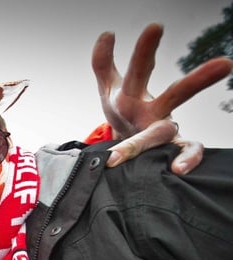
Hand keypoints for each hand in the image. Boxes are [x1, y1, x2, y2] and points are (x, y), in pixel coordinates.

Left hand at [92, 22, 232, 173]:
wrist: (128, 146)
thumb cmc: (123, 113)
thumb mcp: (110, 88)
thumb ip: (104, 63)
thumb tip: (108, 33)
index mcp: (135, 95)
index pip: (141, 70)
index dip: (146, 50)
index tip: (156, 25)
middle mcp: (154, 111)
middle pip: (176, 94)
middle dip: (196, 82)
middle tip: (226, 64)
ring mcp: (163, 132)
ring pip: (167, 131)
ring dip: (155, 141)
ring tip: (153, 141)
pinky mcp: (168, 152)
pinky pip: (184, 154)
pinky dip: (187, 159)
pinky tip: (180, 169)